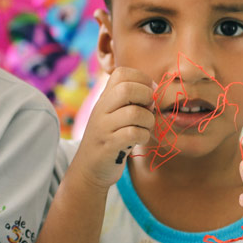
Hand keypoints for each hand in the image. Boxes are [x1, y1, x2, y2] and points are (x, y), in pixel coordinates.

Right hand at [72, 67, 154, 190]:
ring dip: (148, 120)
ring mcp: (103, 127)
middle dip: (146, 97)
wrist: (89, 169)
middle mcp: (101, 109)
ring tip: (145, 127)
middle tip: (148, 109)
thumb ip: (128, 100)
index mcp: (104, 98)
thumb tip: (154, 89)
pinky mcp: (108, 145)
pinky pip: (134, 134)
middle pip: (126, 89)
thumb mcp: (113, 114)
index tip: (148, 93)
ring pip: (135, 113)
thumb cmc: (109, 139)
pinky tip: (140, 140)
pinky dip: (144, 136)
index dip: (141, 78)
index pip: (121, 73)